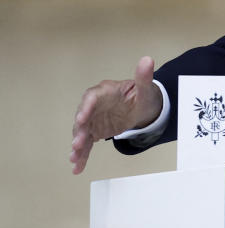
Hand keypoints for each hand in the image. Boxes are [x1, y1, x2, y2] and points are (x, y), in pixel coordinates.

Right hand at [70, 56, 161, 174]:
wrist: (143, 107)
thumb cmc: (142, 95)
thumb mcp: (145, 88)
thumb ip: (144, 76)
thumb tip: (148, 60)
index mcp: (105, 91)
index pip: (92, 97)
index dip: (86, 108)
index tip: (81, 119)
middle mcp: (95, 105)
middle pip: (83, 117)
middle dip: (79, 131)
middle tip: (77, 143)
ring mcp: (93, 119)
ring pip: (82, 133)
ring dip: (78, 145)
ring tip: (74, 158)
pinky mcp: (95, 131)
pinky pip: (87, 144)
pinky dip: (82, 155)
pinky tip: (77, 167)